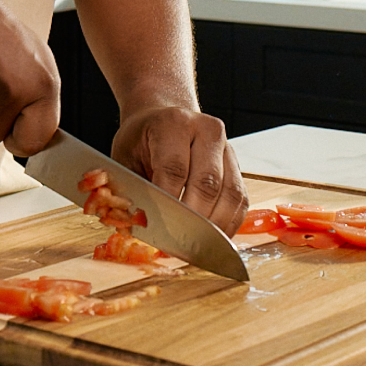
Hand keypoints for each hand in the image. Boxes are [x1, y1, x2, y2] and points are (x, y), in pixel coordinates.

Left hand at [111, 104, 247, 235]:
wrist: (163, 118)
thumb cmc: (141, 141)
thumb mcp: (125, 158)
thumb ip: (131, 190)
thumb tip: (136, 225)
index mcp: (174, 123)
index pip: (174, 169)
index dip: (168, 205)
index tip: (158, 231)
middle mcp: (206, 131)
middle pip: (208, 183)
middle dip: (193, 221)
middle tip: (177, 246)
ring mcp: (227, 147)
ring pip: (231, 194)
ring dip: (215, 227)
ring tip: (197, 247)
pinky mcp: (237, 165)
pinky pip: (241, 200)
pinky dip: (229, 224)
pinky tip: (212, 238)